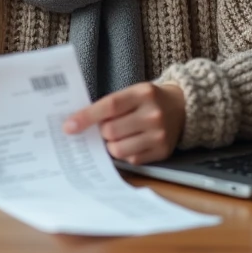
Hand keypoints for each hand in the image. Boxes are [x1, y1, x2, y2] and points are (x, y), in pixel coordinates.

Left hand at [62, 82, 185, 164]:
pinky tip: (132, 142)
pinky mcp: (162, 152)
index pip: (109, 106)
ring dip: (111, 144)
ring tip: (119, 136)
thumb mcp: (133, 92)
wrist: (183, 107)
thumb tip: (77, 123)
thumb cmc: (148, 100)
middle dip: (102, 132)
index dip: (86, 117)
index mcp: (142, 94)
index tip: (68, 126)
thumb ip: (109, 105)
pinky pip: (131, 159)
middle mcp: (153, 114)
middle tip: (106, 127)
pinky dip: (125, 152)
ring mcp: (159, 135)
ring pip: (118, 149)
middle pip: (111, 131)